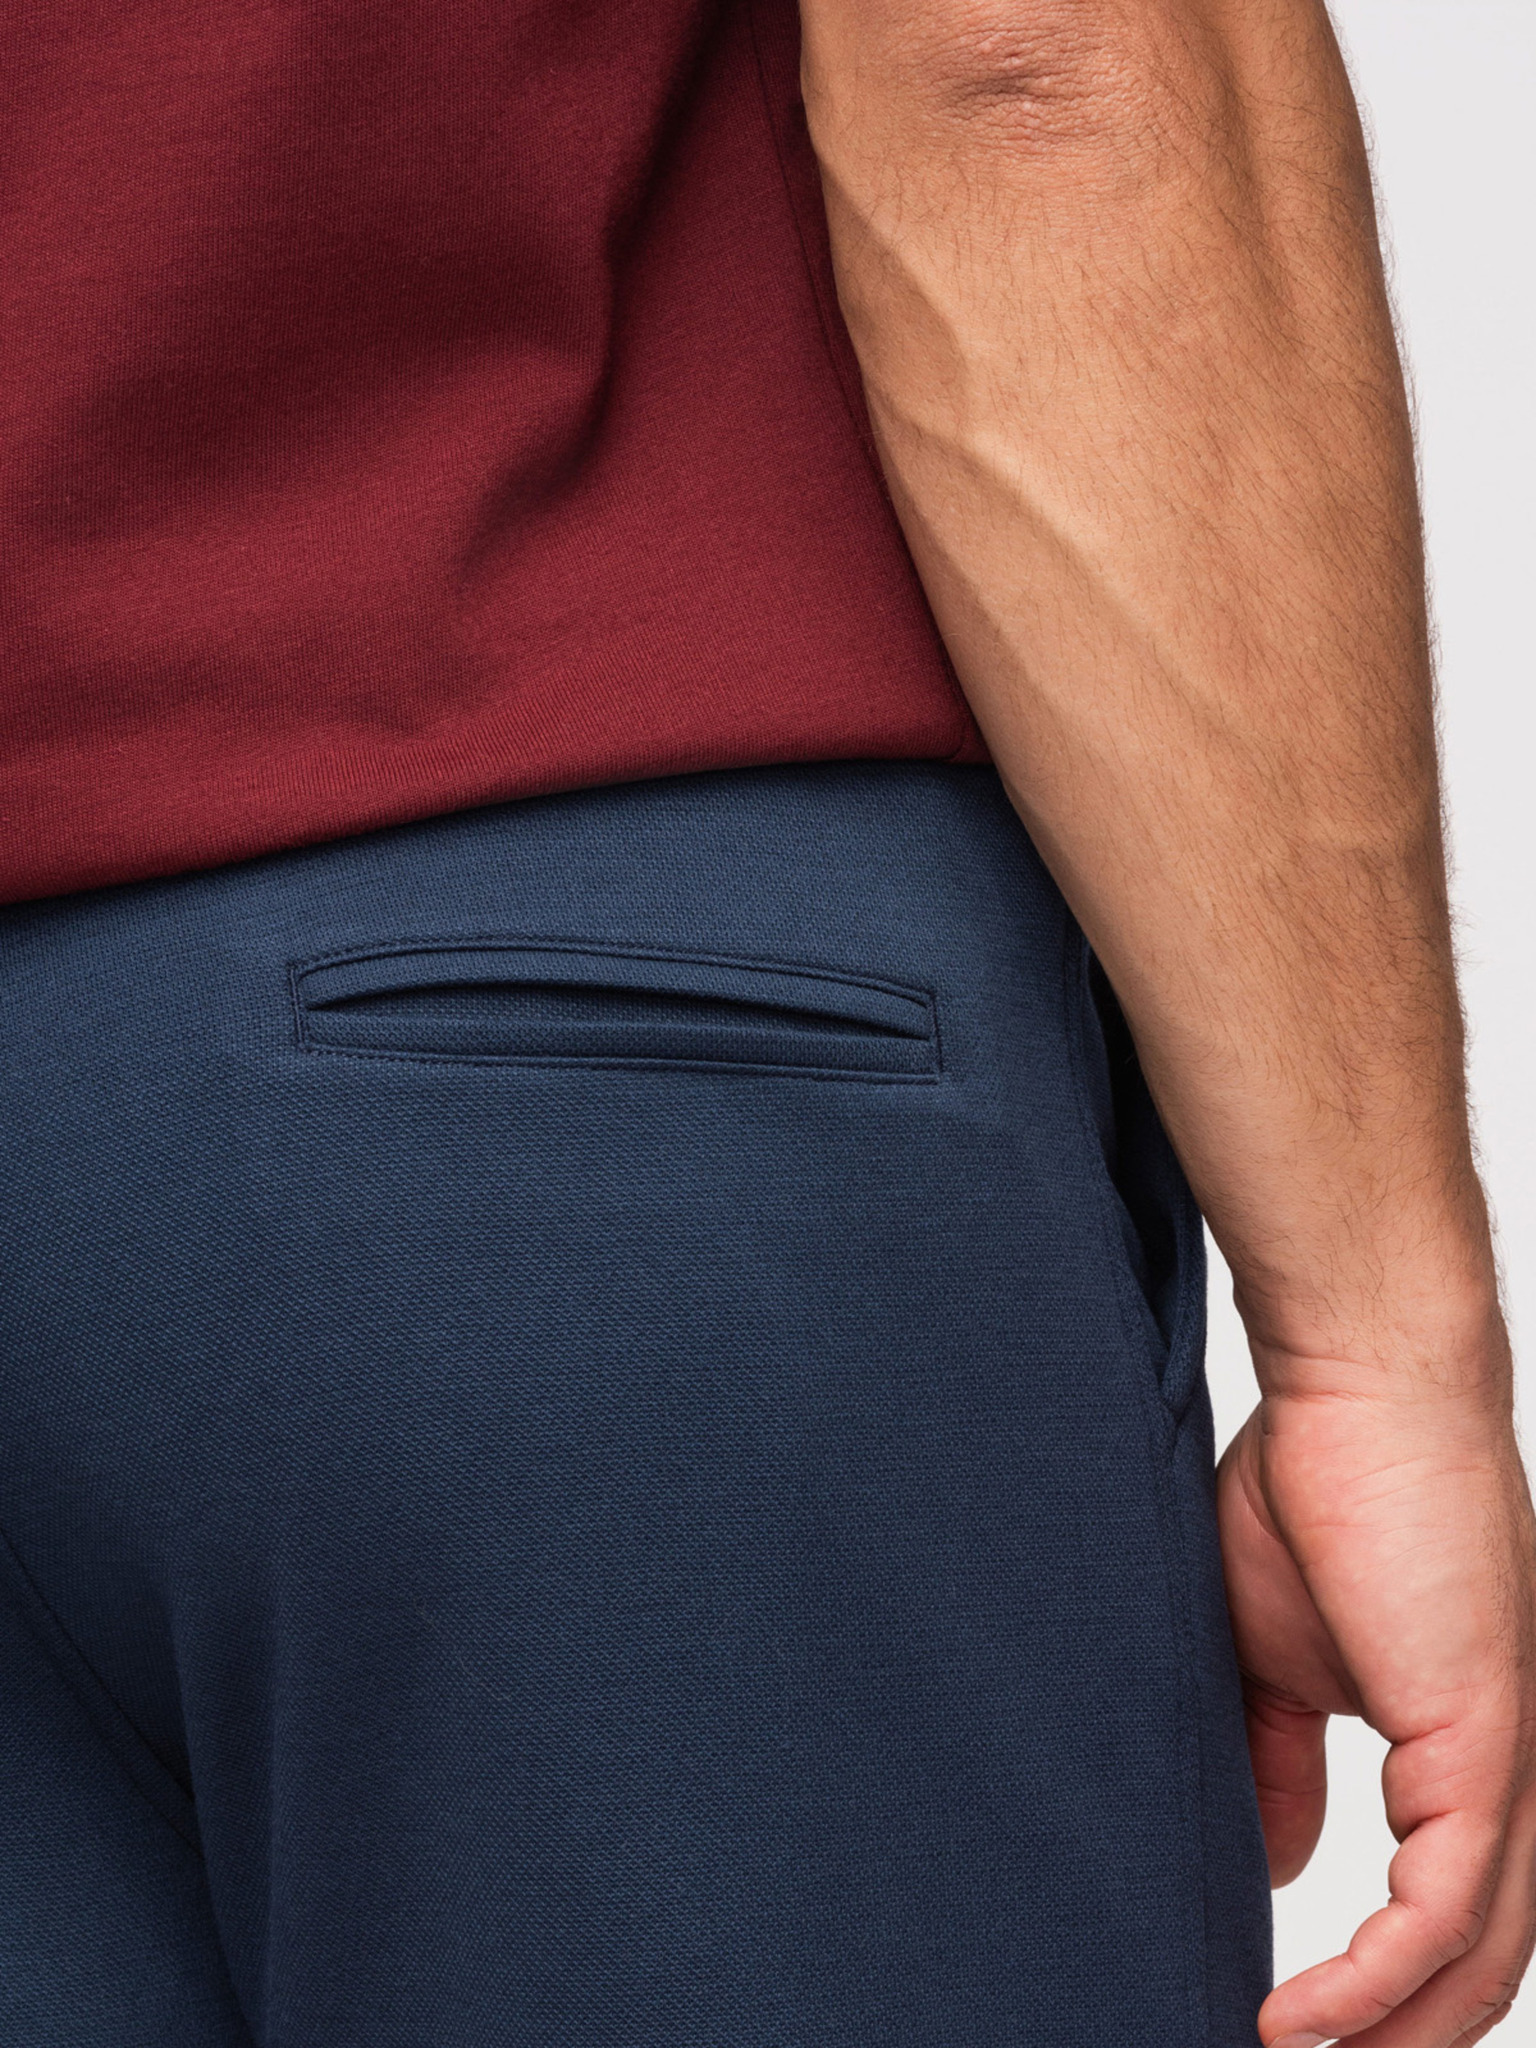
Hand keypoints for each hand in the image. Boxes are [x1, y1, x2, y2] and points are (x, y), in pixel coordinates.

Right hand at [1218, 1373, 1535, 2047]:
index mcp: (1471, 1749)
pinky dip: (1374, 1983)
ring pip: (1479, 1958)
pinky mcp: (1489, 1745)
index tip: (1287, 2028)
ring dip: (1389, 2037)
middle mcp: (1519, 1771)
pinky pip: (1446, 1912)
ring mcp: (1518, 1762)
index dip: (1384, 1993)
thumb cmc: (1320, 1489)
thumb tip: (1279, 1862)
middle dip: (1398, 2041)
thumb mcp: (1275, 1655)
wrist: (1359, 1391)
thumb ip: (1280, 1761)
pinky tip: (1302, 2018)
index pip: (1453, 1911)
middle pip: (1480, 1964)